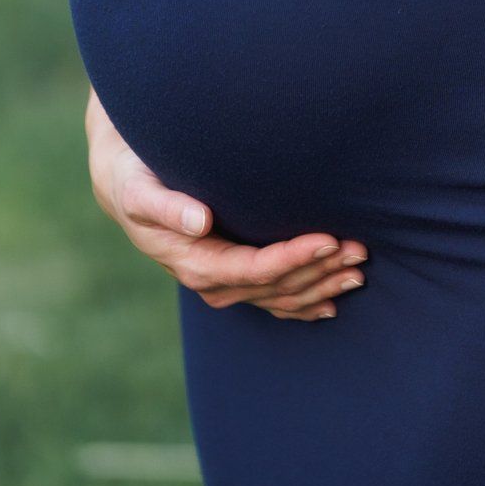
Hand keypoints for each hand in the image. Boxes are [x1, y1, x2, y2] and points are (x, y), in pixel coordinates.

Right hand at [85, 96, 366, 319]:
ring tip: (358, 270)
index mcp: (193, 262)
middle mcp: (211, 280)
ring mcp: (223, 284)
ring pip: (280, 297)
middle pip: (276, 287)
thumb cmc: (135, 181)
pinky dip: (304, 303)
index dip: (293, 257)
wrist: (125, 188)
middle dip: (319, 271)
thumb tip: (199, 221)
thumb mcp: (140, 190)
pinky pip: (273, 301)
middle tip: (359, 250)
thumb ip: (167, 206)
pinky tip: (331, 304)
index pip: (255, 268)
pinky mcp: (232, 278)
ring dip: (320, 286)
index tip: (327, 239)